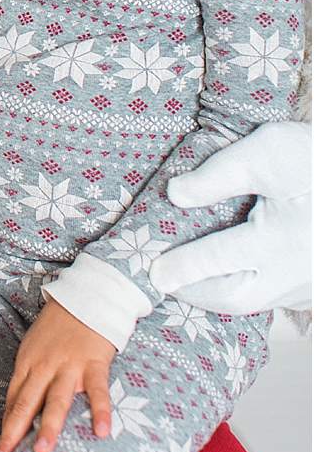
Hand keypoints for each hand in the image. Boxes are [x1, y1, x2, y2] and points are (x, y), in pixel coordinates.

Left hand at [0, 301, 114, 451]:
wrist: (84, 301)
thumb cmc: (57, 329)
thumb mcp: (33, 350)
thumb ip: (28, 379)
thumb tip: (18, 410)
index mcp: (26, 365)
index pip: (12, 400)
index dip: (4, 426)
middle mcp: (43, 368)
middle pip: (26, 404)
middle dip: (13, 433)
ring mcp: (68, 367)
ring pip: (56, 401)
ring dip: (48, 427)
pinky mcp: (94, 364)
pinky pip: (98, 391)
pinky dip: (99, 411)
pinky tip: (100, 432)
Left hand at [151, 121, 310, 314]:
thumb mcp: (267, 150)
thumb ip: (219, 174)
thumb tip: (175, 195)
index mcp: (280, 240)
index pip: (216, 260)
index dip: (181, 267)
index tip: (154, 272)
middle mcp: (296, 270)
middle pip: (235, 296)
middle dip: (196, 292)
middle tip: (165, 279)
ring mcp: (311, 282)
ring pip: (257, 301)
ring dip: (222, 294)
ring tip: (189, 279)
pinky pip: (279, 298)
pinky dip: (249, 291)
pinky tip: (230, 276)